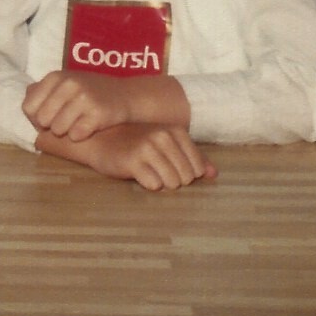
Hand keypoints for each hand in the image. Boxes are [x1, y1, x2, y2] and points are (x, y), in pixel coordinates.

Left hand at [23, 70, 132, 141]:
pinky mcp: (98, 113)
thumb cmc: (88, 92)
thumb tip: (26, 109)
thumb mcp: (63, 83)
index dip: (36, 118)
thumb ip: (41, 92)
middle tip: (65, 121)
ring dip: (66, 132)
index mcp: (55, 76)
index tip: (48, 118)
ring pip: (58, 130)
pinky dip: (81, 136)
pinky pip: (76, 136)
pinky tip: (89, 127)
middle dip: (51, 126)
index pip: (28, 107)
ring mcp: (84, 98)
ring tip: (78, 122)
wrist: (126, 94)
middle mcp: (68, 84)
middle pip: (42, 120)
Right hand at [75, 123, 215, 190]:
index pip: (197, 168)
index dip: (185, 174)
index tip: (169, 166)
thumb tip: (214, 174)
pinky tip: (138, 174)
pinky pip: (154, 185)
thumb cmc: (137, 143)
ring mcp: (147, 147)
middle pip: (186, 178)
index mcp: (175, 131)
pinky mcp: (133, 161)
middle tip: (156, 170)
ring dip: (161, 183)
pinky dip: (148, 185)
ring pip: (172, 183)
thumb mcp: (166, 144)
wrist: (101, 140)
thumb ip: (192, 157)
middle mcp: (163, 136)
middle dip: (173, 180)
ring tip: (148, 171)